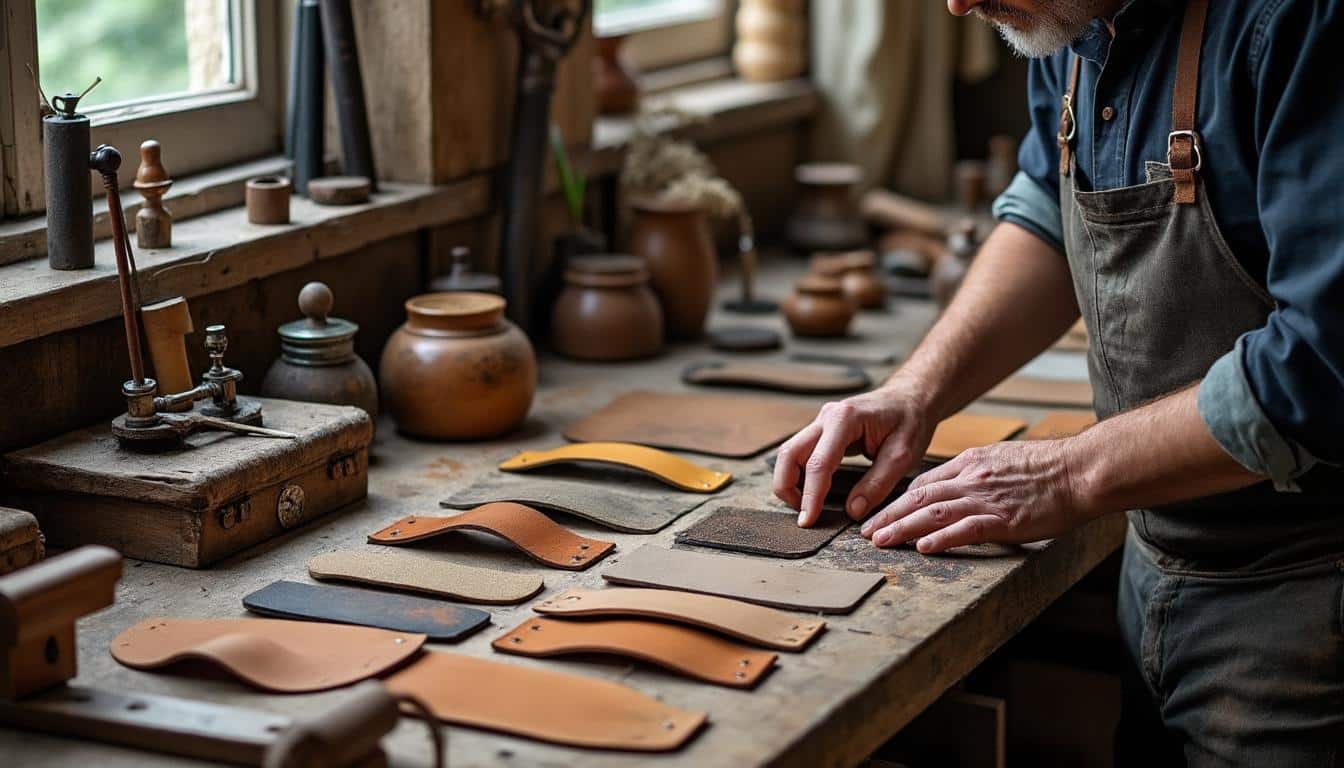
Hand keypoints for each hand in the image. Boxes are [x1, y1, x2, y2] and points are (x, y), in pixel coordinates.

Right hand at [773, 381, 935, 527]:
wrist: (910, 398)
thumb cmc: (910, 421)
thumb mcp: (903, 456)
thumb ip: (877, 484)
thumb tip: (853, 511)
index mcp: (845, 419)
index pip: (818, 463)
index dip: (811, 495)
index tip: (808, 520)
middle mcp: (826, 417)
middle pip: (789, 454)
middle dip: (787, 487)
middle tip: (802, 516)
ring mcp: (821, 422)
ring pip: (789, 453)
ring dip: (790, 481)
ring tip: (806, 507)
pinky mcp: (822, 431)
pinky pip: (800, 453)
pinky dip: (799, 474)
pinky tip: (811, 492)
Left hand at [859, 438, 1096, 552]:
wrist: (1081, 470)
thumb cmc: (1050, 469)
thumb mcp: (1004, 460)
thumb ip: (979, 473)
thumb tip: (960, 488)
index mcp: (971, 463)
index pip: (925, 483)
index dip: (899, 500)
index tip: (883, 514)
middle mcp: (972, 478)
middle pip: (919, 497)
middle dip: (889, 515)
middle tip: (867, 532)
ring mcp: (987, 499)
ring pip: (933, 512)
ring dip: (902, 528)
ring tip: (881, 542)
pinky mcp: (1005, 519)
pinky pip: (965, 529)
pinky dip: (941, 538)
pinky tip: (922, 547)